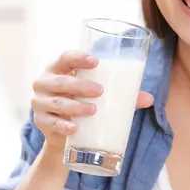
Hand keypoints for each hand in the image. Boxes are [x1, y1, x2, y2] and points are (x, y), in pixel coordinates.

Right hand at [31, 50, 153, 152]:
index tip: (96, 62)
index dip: (78, 57)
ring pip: (56, 102)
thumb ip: (122, 95)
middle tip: (99, 91)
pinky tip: (74, 128)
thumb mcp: (100, 96)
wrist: (64, 132)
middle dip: (80, 85)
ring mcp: (40, 102)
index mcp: (59, 69)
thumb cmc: (83, 102)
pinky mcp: (41, 122)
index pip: (65, 57)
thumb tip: (149, 99)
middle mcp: (45, 82)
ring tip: (92, 110)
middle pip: (60, 81)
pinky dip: (62, 126)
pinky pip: (50, 123)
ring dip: (74, 106)